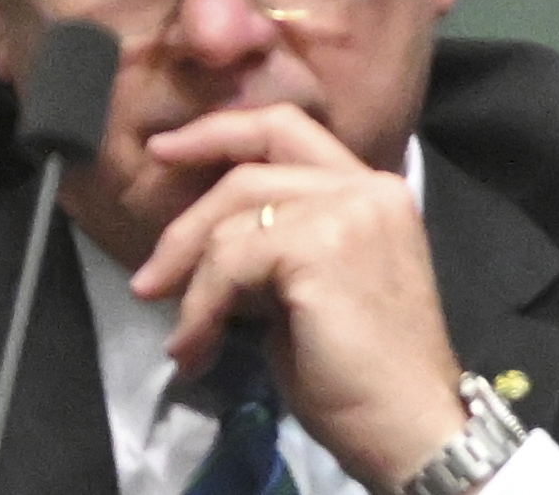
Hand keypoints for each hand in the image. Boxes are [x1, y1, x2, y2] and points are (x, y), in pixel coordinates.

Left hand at [134, 102, 469, 490]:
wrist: (411, 428)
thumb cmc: (365, 378)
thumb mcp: (317, 293)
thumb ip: (278, 251)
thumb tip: (212, 248)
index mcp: (373, 191)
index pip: (288, 130)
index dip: (221, 132)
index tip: (165, 151)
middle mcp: (366, 187)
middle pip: (250, 168)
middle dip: (185, 220)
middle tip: (147, 278)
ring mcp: (348, 211)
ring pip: (234, 218)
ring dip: (190, 283)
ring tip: (184, 340)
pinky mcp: (320, 246)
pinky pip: (229, 262)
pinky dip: (200, 309)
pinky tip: (197, 350)